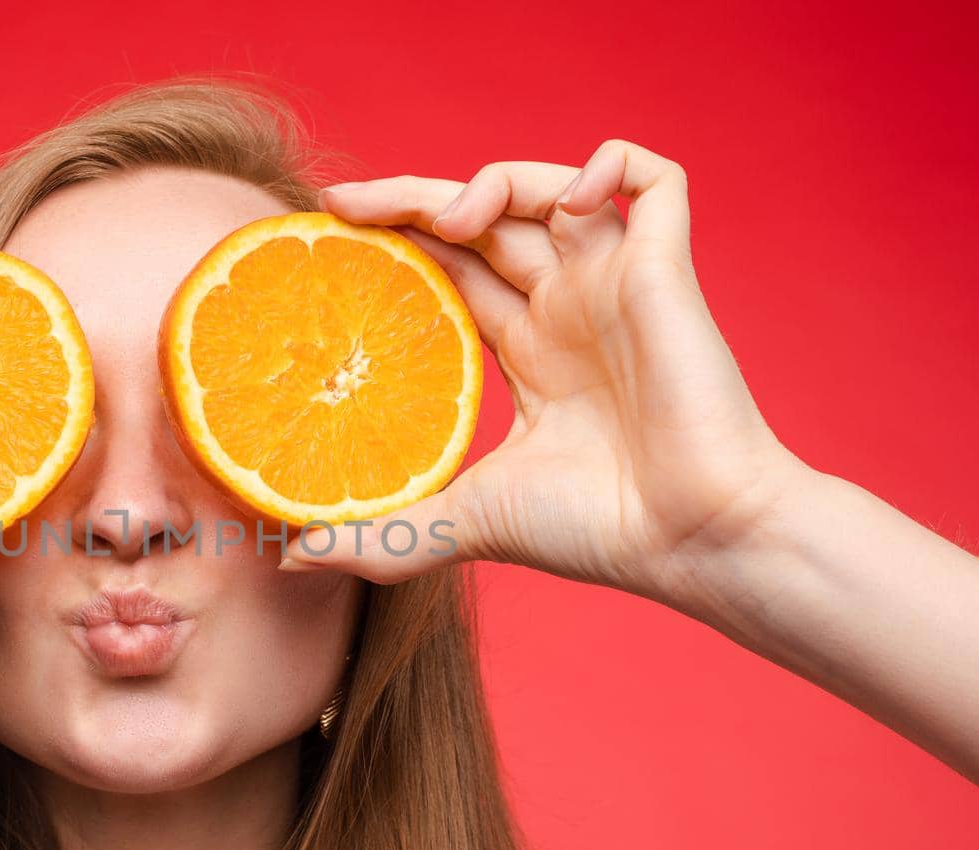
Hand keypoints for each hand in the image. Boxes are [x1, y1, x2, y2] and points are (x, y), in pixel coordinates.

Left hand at [280, 138, 811, 600]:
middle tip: (341, 204)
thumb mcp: (461, 523)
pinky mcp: (667, 268)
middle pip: (484, 221)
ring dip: (490, 183)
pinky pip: (653, 178)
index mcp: (532, 352)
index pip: (452, 271)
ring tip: (445, 223)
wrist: (691, 540)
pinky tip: (566, 198)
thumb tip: (286, 558)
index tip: (330, 236)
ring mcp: (618, 284)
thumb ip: (381, 536)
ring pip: (550, 188)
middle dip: (410, 200)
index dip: (398, 244)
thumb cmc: (595, 532)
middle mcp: (570, 308)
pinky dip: (611, 164)